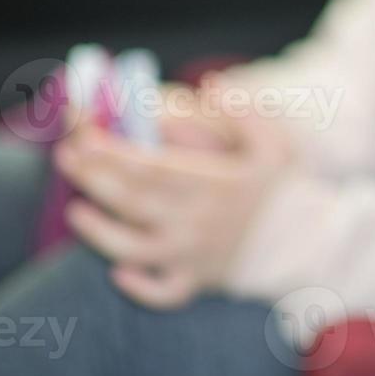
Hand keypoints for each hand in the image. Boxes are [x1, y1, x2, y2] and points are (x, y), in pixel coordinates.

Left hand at [53, 79, 294, 308]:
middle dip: (94, 178)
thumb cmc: (284, 185)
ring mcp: (195, 255)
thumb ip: (241, 110)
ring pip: (133, 249)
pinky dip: (137, 286)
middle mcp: (198, 222)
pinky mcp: (197, 281)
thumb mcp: (272, 141)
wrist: (307, 241)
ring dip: (98, 232)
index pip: (152, 167)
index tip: (86, 135)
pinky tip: (117, 271)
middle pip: (132, 202)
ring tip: (77, 210)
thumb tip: (210, 83)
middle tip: (67, 158)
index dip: (114, 152)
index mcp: (214, 184)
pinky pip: (162, 293)